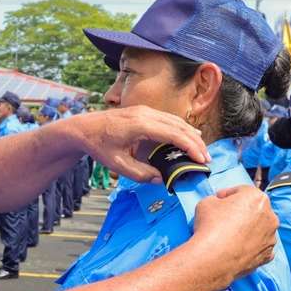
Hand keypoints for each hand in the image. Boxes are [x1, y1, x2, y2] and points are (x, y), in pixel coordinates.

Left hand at [73, 107, 209, 183]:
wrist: (83, 128)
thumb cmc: (98, 145)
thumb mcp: (117, 164)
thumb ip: (139, 173)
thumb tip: (160, 179)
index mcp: (139, 125)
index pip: (173, 134)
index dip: (190, 147)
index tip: (201, 160)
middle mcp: (145, 114)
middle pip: (179, 126)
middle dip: (196, 143)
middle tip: (207, 160)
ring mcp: (144, 111)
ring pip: (175, 121)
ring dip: (190, 135)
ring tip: (201, 152)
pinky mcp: (143, 112)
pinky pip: (168, 120)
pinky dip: (181, 129)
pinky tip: (189, 137)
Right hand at [192, 186, 277, 282]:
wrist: (214, 257)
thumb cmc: (210, 225)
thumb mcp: (206, 202)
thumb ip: (216, 201)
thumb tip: (219, 205)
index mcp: (257, 198)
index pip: (241, 191)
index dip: (227, 195)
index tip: (218, 200)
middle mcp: (270, 216)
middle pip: (254, 210)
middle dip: (241, 212)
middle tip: (224, 218)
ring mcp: (271, 237)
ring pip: (259, 229)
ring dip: (248, 230)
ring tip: (230, 236)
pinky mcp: (268, 255)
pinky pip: (260, 247)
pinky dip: (251, 247)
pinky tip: (238, 249)